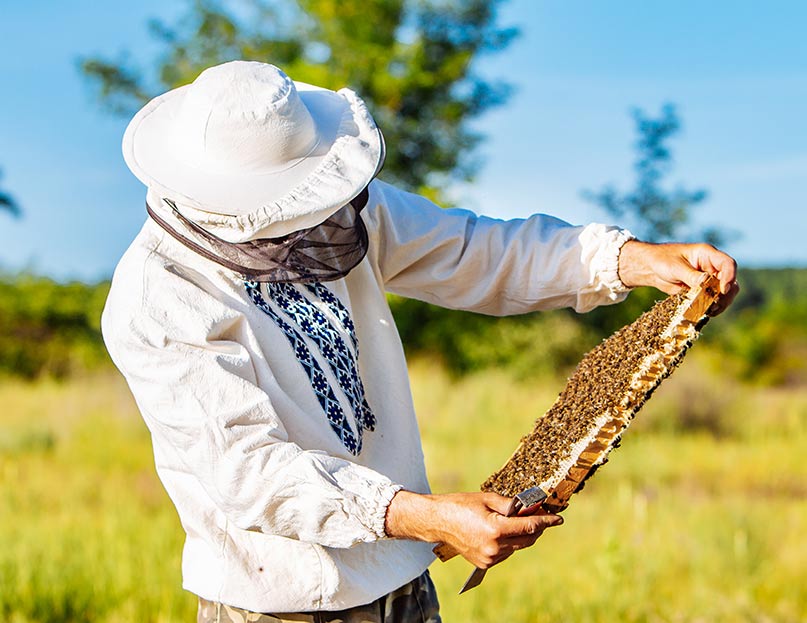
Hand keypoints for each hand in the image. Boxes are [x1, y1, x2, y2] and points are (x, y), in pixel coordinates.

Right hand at [384, 490, 562, 568]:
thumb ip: (511, 504)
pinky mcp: (484, 563)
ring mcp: (489, 557)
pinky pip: (506, 553)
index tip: (558, 518)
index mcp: (496, 529)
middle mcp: (495, 547)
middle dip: (536, 527)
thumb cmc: (460, 505)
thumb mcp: (487, 498)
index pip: (530, 526)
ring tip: (516, 521)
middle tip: (538, 515)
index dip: (546, 521)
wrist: (437, 521)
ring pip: (517, 547)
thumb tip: (529, 507)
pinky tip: (502, 531)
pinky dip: (510, 543)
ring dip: (522, 535)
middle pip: (527, 539)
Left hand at [617, 240, 739, 314]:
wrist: (650, 267)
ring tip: (709, 311)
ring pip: (724, 293)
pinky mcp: (702, 290)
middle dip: (725, 294)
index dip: (729, 277)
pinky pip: (712, 299)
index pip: (728, 264)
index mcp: (707, 254)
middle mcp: (711, 266)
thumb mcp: (675, 267)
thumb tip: (706, 284)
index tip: (722, 290)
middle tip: (714, 305)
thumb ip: (691, 276)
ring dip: (720, 303)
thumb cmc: (661, 260)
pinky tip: (704, 312)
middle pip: (730, 281)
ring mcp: (708, 279)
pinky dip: (711, 307)